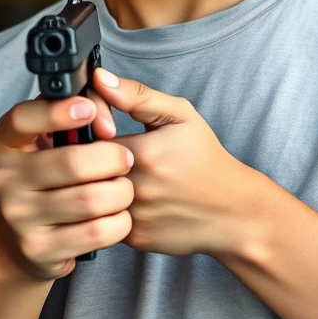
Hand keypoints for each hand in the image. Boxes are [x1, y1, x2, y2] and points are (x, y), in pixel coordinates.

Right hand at [0, 94, 133, 279]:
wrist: (31, 244)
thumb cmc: (58, 176)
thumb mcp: (62, 137)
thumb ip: (88, 105)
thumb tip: (106, 82)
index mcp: (7, 142)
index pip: (22, 119)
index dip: (58, 112)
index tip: (88, 109)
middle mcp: (4, 177)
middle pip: (73, 162)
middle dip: (114, 158)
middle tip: (127, 159)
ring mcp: (18, 216)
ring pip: (91, 199)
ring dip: (121, 192)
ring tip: (124, 188)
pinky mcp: (39, 248)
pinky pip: (97, 231)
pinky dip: (119, 222)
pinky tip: (116, 215)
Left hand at [92, 68, 245, 258]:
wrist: (231, 210)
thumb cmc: (206, 158)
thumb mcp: (181, 116)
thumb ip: (137, 95)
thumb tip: (99, 79)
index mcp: (143, 153)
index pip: (90, 135)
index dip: (95, 130)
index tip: (107, 130)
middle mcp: (133, 188)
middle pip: (86, 168)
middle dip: (94, 158)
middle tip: (113, 154)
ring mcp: (131, 217)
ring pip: (93, 194)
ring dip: (101, 183)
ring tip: (122, 175)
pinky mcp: (131, 240)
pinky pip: (105, 218)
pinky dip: (113, 207)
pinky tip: (136, 199)